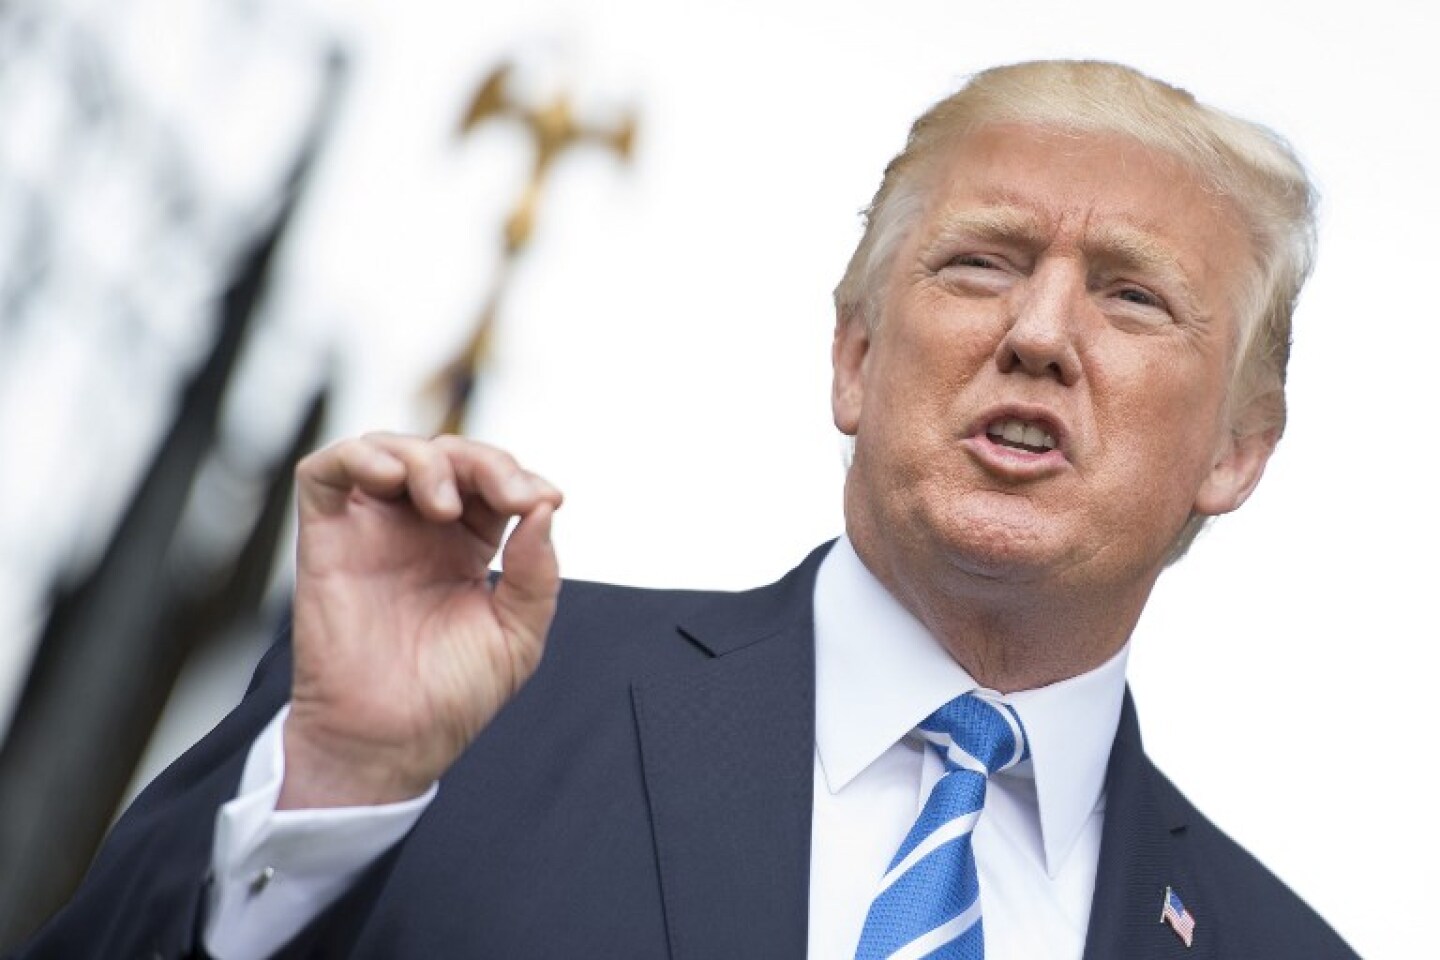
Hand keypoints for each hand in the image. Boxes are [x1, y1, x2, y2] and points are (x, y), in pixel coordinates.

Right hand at [279, 433, 562, 808]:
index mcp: (468, 545)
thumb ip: (538, 573)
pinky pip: (326, 472)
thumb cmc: (450, 698)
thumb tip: (545, 509)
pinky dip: (357, 456)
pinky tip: (391, 478)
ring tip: (445, 503)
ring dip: (426, 458)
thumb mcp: (518, 635)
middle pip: (449, 455)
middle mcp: (419, 530)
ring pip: (391, 449)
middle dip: (485, 462)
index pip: (493, 482)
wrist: (392, 743)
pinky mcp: (327, 537)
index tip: (542, 501)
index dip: (519, 478)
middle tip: (508, 496)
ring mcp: (372, 530)